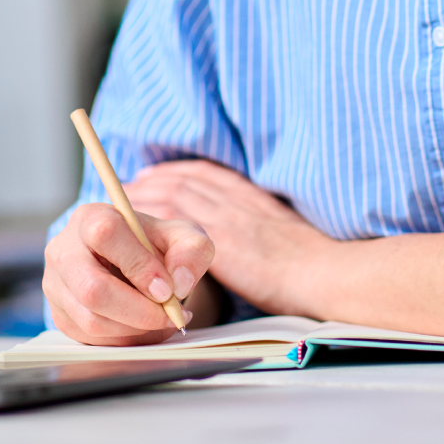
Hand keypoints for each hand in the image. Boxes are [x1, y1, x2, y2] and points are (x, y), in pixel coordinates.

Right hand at [42, 203, 213, 344]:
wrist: (131, 261)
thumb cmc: (154, 245)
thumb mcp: (181, 236)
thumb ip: (191, 250)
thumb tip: (179, 283)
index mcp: (90, 218)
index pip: (105, 235)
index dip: (139, 265)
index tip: (167, 289)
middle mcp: (64, 251)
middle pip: (92, 289)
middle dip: (139, 311)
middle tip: (171, 315)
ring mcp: (56, 286)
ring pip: (92, 321)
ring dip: (136, 329)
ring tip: (164, 320)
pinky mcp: (60, 315)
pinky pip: (91, 339)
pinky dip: (126, 340)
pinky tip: (146, 328)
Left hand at [125, 159, 333, 315]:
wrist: (321, 272)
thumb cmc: (311, 262)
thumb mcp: (286, 231)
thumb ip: (261, 225)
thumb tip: (251, 234)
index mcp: (253, 196)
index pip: (208, 174)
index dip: (180, 172)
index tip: (160, 172)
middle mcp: (236, 200)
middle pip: (185, 179)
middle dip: (156, 179)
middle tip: (131, 182)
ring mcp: (226, 216)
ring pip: (174, 194)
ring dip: (146, 194)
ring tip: (123, 198)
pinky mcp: (218, 240)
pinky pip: (176, 220)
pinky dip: (153, 215)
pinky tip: (136, 224)